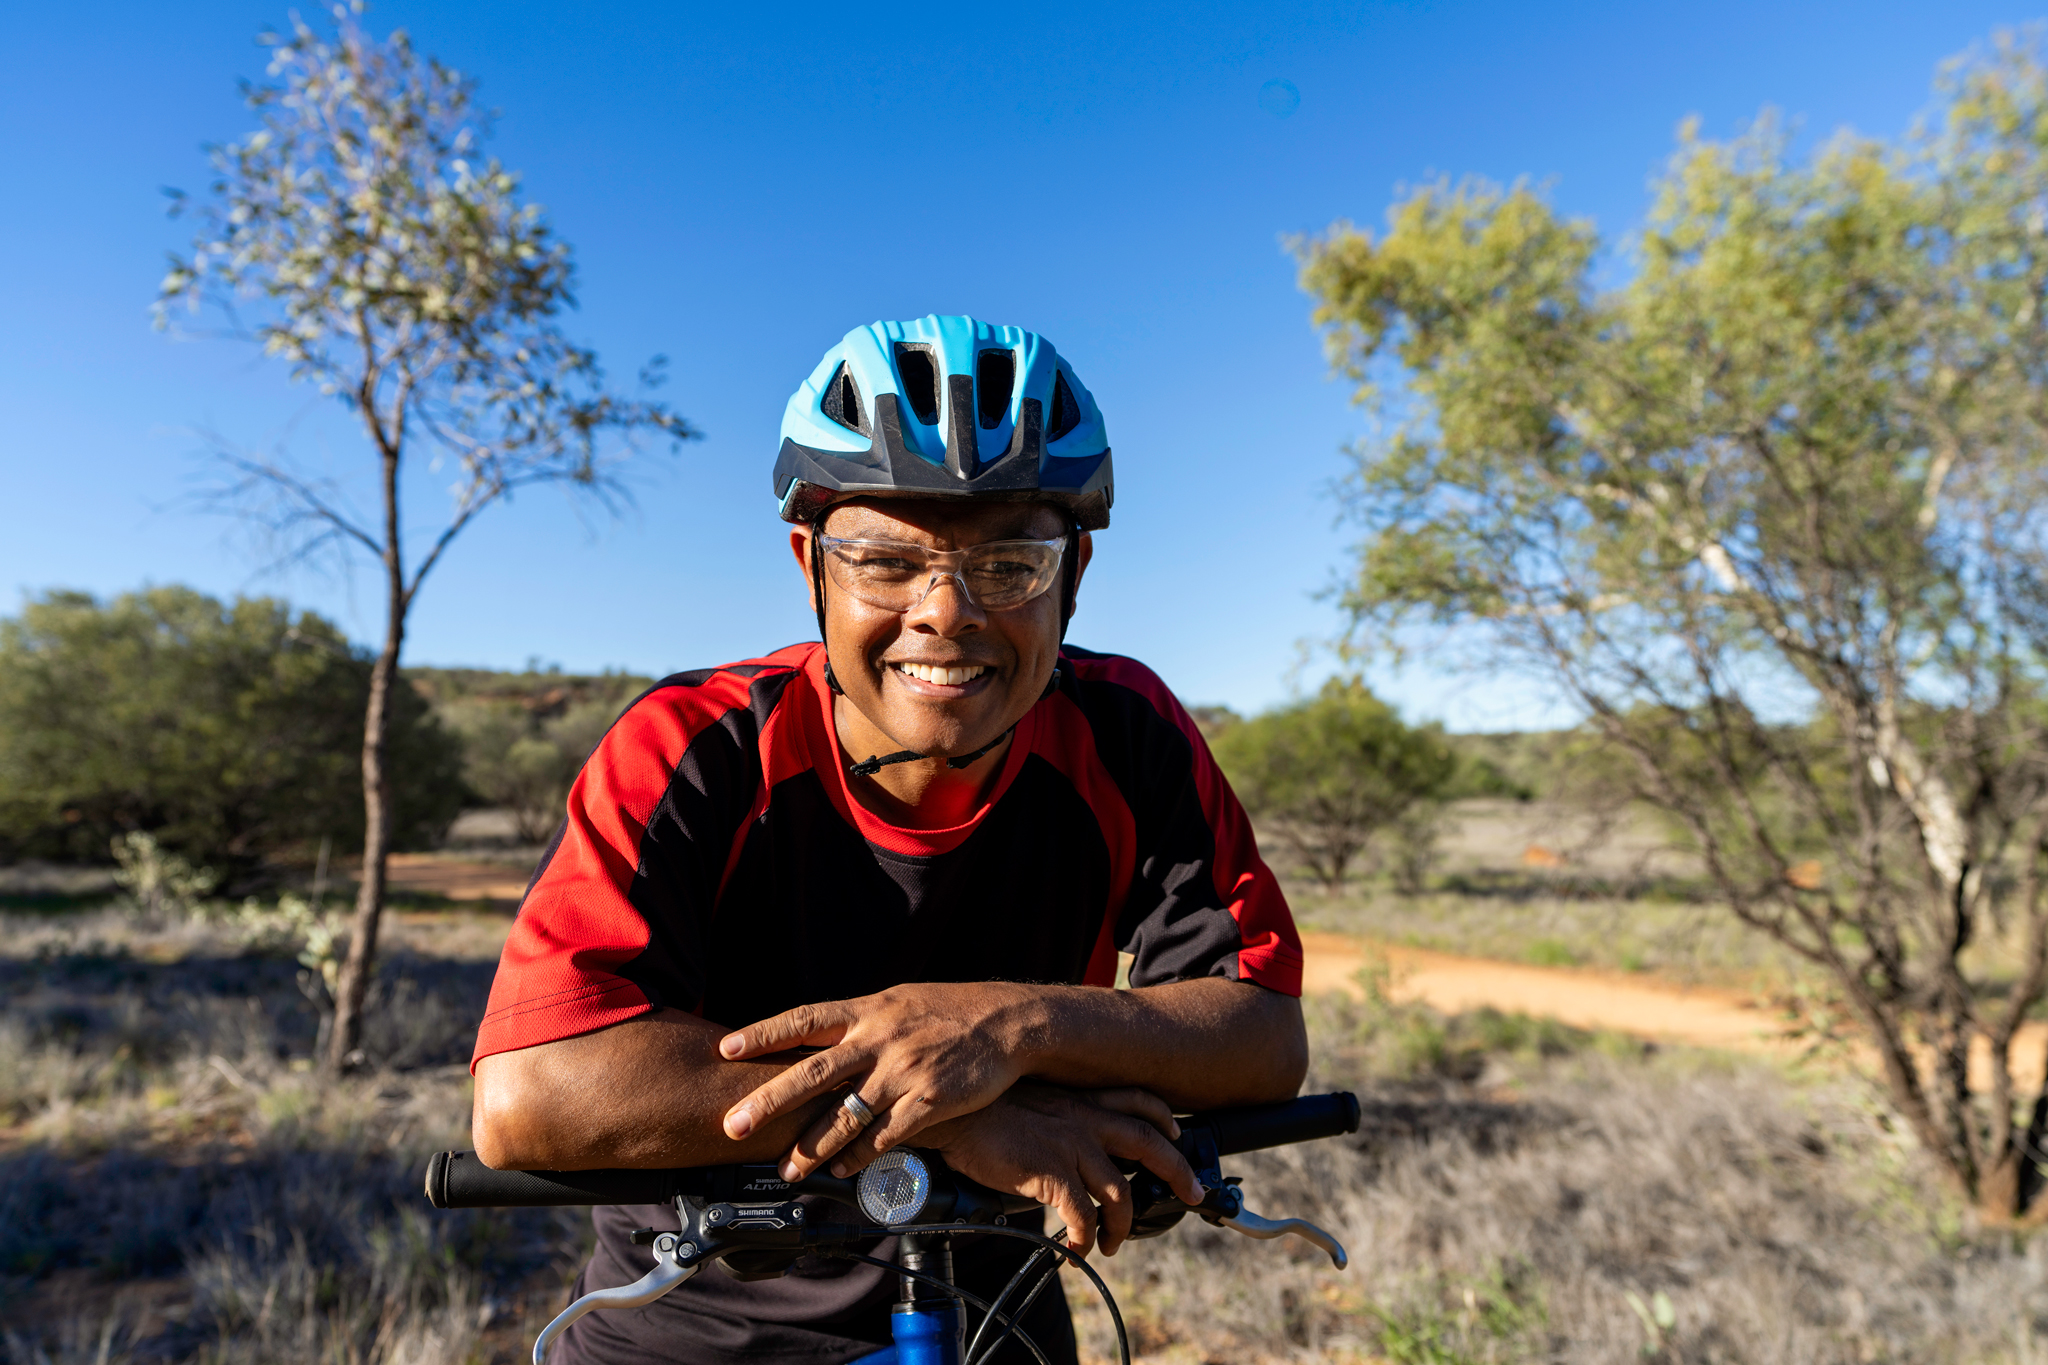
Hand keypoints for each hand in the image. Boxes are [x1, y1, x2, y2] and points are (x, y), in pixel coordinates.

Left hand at [718, 983, 1044, 1179]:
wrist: (1007, 1022)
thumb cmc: (949, 1010)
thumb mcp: (898, 1001)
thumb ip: (857, 1021)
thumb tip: (815, 1034)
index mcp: (867, 1010)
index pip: (804, 1019)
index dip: (763, 1034)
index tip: (726, 1048)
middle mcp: (879, 1038)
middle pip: (813, 1072)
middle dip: (769, 1101)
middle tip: (733, 1125)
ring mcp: (904, 1071)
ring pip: (846, 1114)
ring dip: (811, 1146)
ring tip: (786, 1170)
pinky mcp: (929, 1101)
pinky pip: (885, 1136)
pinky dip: (859, 1157)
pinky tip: (841, 1171)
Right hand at [922, 1085, 1204, 1257]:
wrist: (950, 1115)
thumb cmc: (982, 1109)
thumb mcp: (1033, 1102)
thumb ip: (1059, 1118)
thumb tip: (1067, 1150)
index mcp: (1079, 1099)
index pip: (1138, 1100)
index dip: (1164, 1120)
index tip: (1176, 1136)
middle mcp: (1083, 1117)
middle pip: (1149, 1142)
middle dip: (1178, 1171)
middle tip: (1191, 1194)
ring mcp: (1069, 1144)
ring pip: (1120, 1189)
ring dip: (1122, 1223)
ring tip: (1110, 1243)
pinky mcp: (1049, 1172)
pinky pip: (1082, 1214)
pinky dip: (1085, 1237)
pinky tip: (1076, 1249)